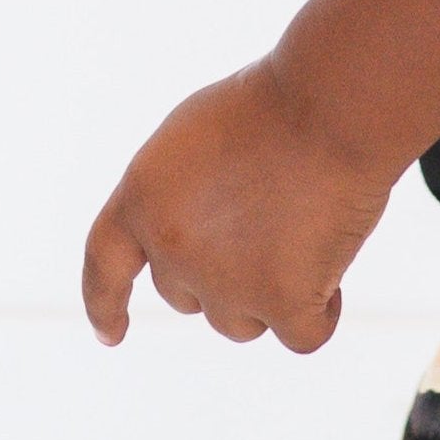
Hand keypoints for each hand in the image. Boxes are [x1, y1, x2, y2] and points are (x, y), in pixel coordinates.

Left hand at [81, 57, 392, 350]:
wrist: (329, 105)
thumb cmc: (274, 104)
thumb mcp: (196, 138)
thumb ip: (181, 197)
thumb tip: (205, 246)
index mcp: (141, 199)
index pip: (104, 267)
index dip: (104, 305)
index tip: (111, 335)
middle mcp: (172, 248)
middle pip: (186, 297)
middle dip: (223, 274)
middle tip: (273, 217)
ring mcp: (225, 282)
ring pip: (241, 323)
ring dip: (270, 295)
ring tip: (304, 234)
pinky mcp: (282, 302)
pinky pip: (302, 335)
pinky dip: (321, 313)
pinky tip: (334, 277)